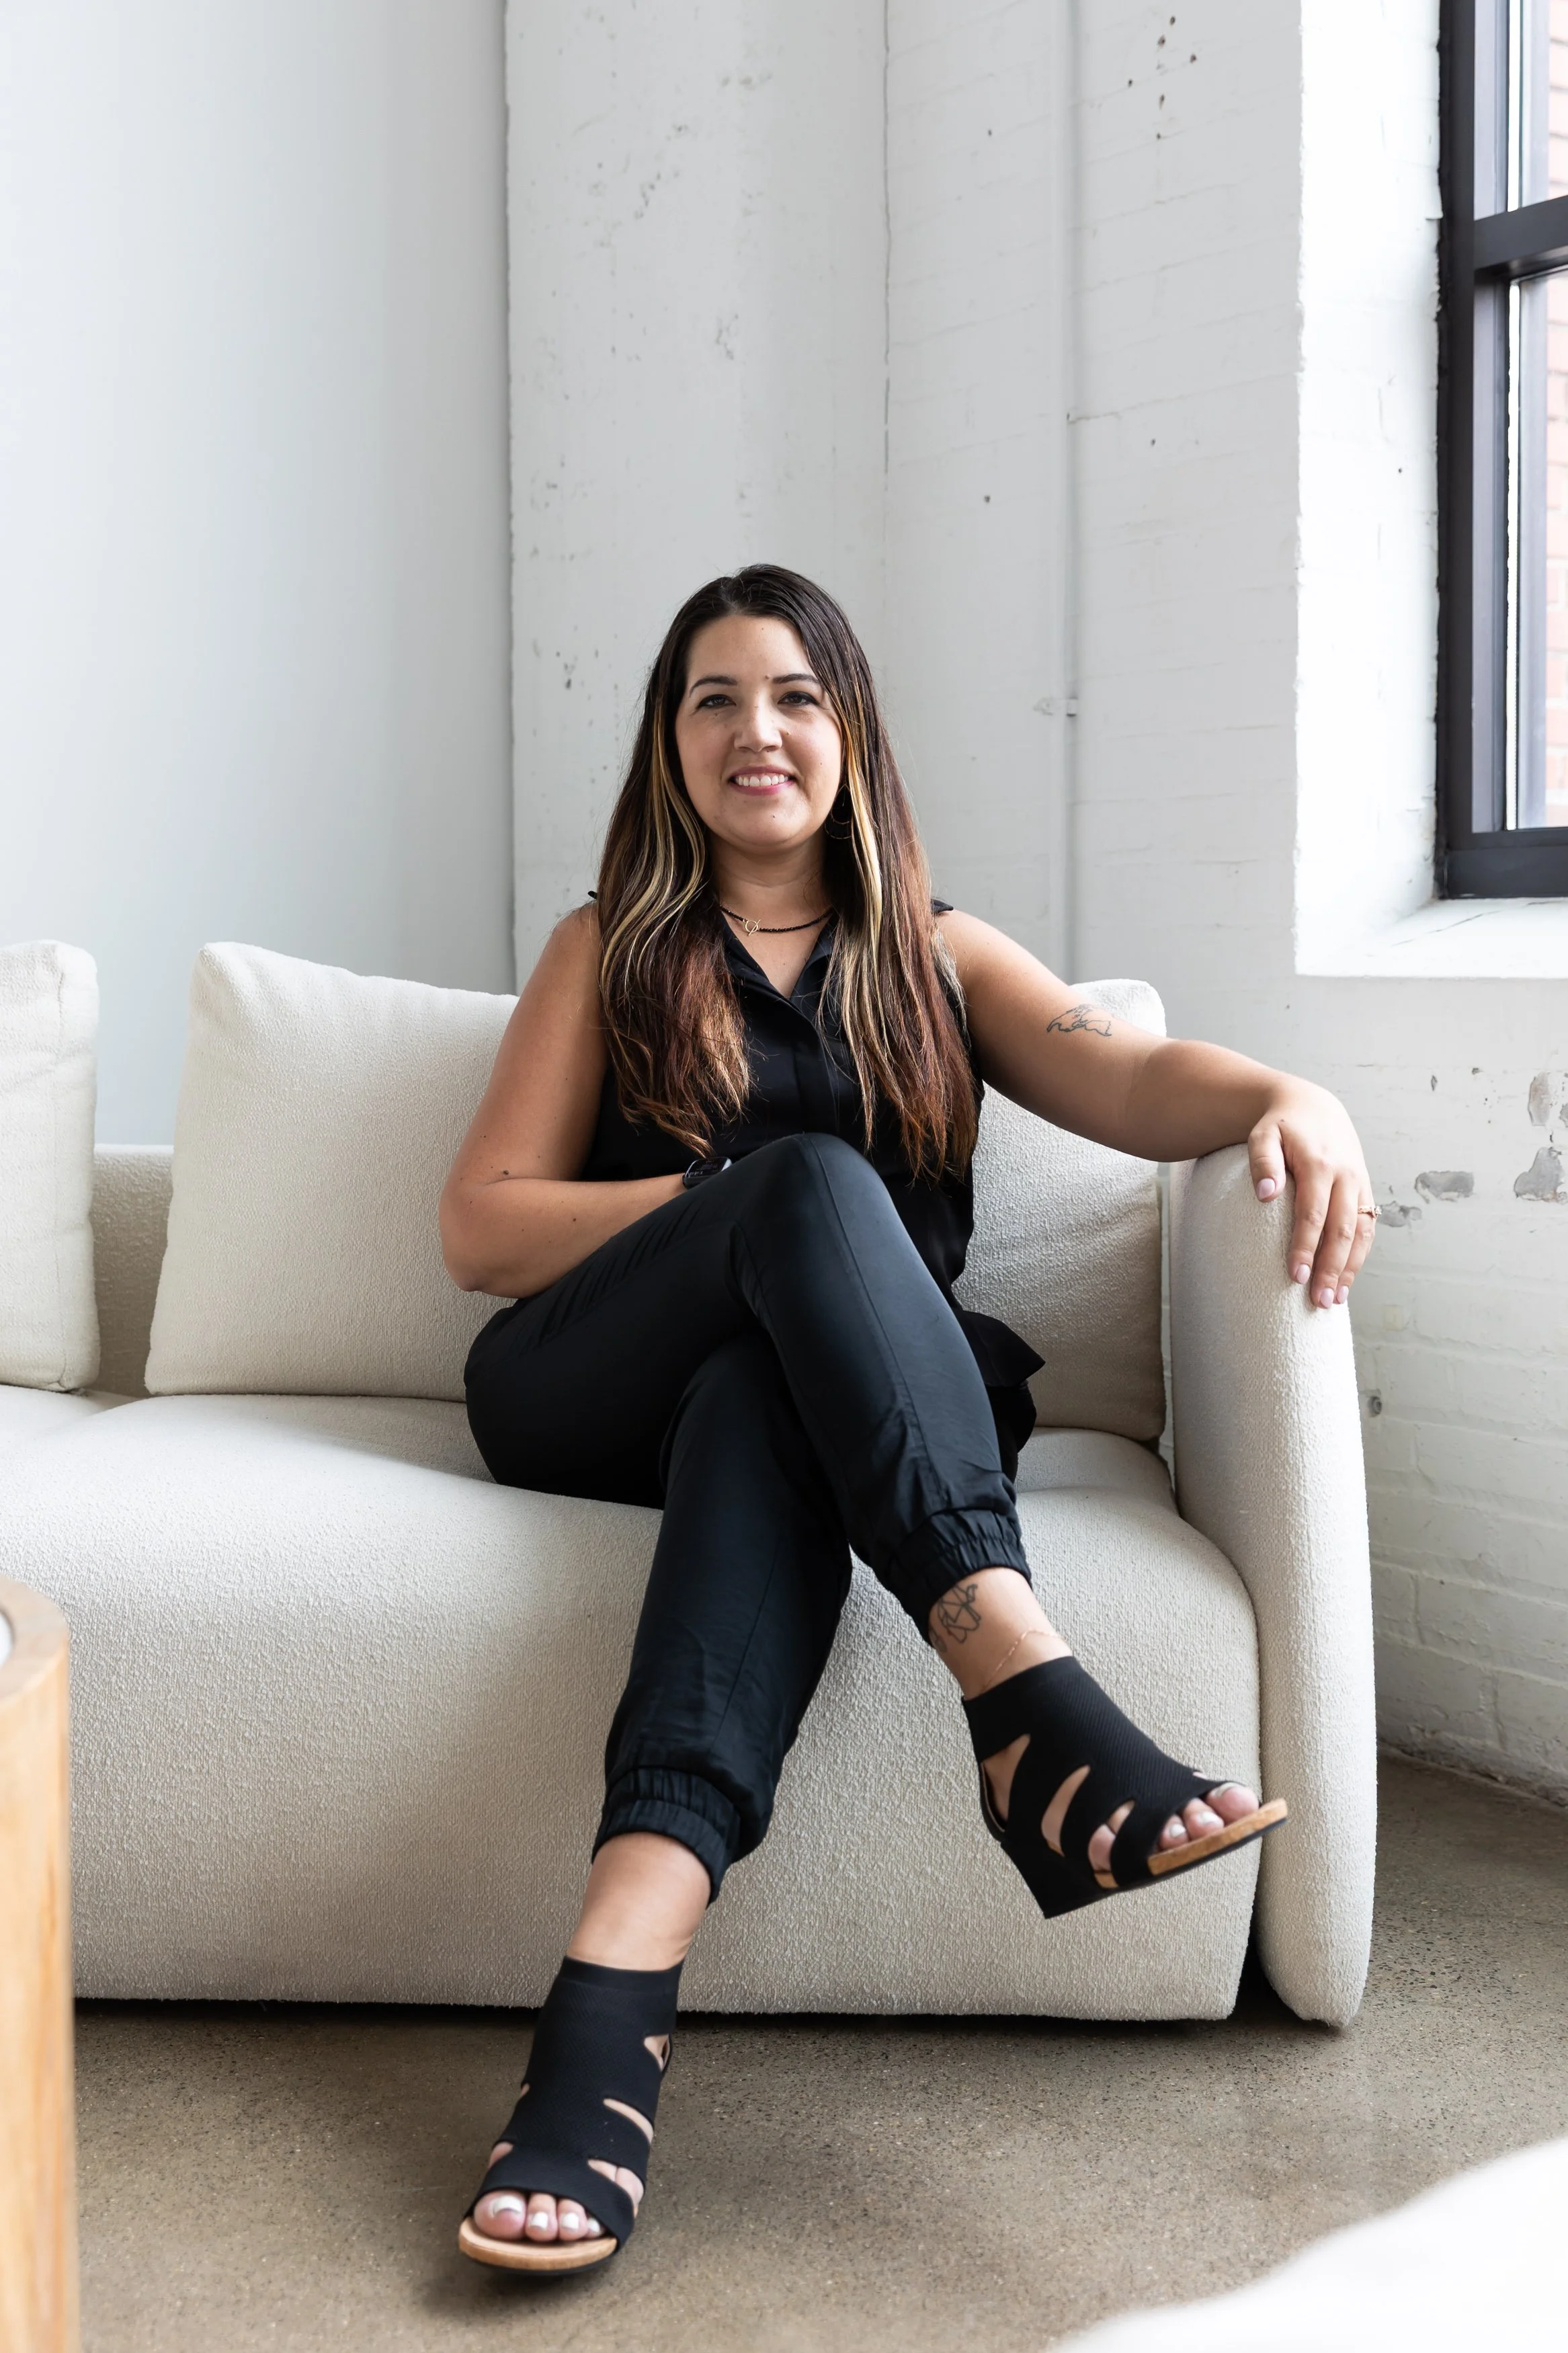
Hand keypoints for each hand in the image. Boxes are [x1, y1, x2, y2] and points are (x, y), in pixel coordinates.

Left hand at [1247, 1085, 1375, 1309]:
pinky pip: (1368, 1227)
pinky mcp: (1365, 1190)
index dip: (1306, 1246)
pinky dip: (1359, 1255)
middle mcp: (1346, 1176)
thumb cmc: (1281, 1125)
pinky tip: (1346, 1279)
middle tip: (1318, 1301)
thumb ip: (1263, 1161)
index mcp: (1320, 1163)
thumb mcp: (1263, 1133)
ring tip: (1334, 1300)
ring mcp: (1359, 1184)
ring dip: (1349, 1268)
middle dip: (1331, 1268)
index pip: (1313, 1213)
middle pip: (1342, 1230)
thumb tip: (1265, 1195)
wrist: (1313, 1106)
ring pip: (1361, 1233)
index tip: (1295, 1276)